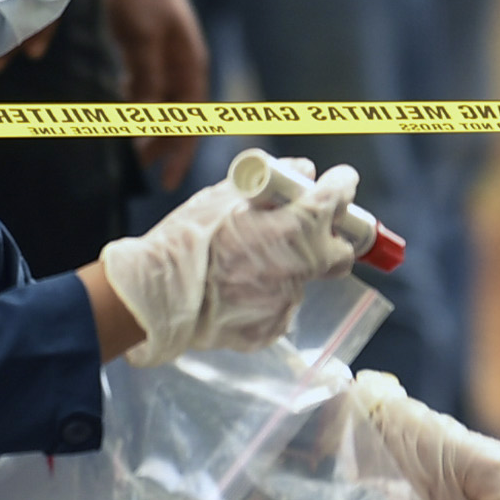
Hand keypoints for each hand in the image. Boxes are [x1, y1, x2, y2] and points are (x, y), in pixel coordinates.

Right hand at [97, 152, 369, 366]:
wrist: (158, 296)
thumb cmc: (186, 242)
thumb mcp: (225, 197)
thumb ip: (272, 183)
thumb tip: (303, 171)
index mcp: (295, 228)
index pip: (337, 201)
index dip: (342, 187)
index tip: (340, 182)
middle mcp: (301, 267)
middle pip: (340, 254)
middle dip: (331, 240)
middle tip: (308, 230)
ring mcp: (288, 301)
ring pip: (299, 280)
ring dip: (284, 268)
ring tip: (241, 265)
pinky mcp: (272, 328)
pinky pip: (277, 306)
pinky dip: (262, 296)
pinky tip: (232, 290)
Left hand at [103, 0, 207, 187]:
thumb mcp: (143, 38)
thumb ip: (146, 80)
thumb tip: (142, 123)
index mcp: (190, 66)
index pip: (189, 122)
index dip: (180, 154)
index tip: (167, 181)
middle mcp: (182, 66)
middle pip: (176, 118)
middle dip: (162, 146)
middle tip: (141, 171)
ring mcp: (165, 56)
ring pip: (159, 105)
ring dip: (146, 128)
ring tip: (130, 151)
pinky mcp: (146, 48)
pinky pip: (145, 88)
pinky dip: (135, 106)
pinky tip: (120, 114)